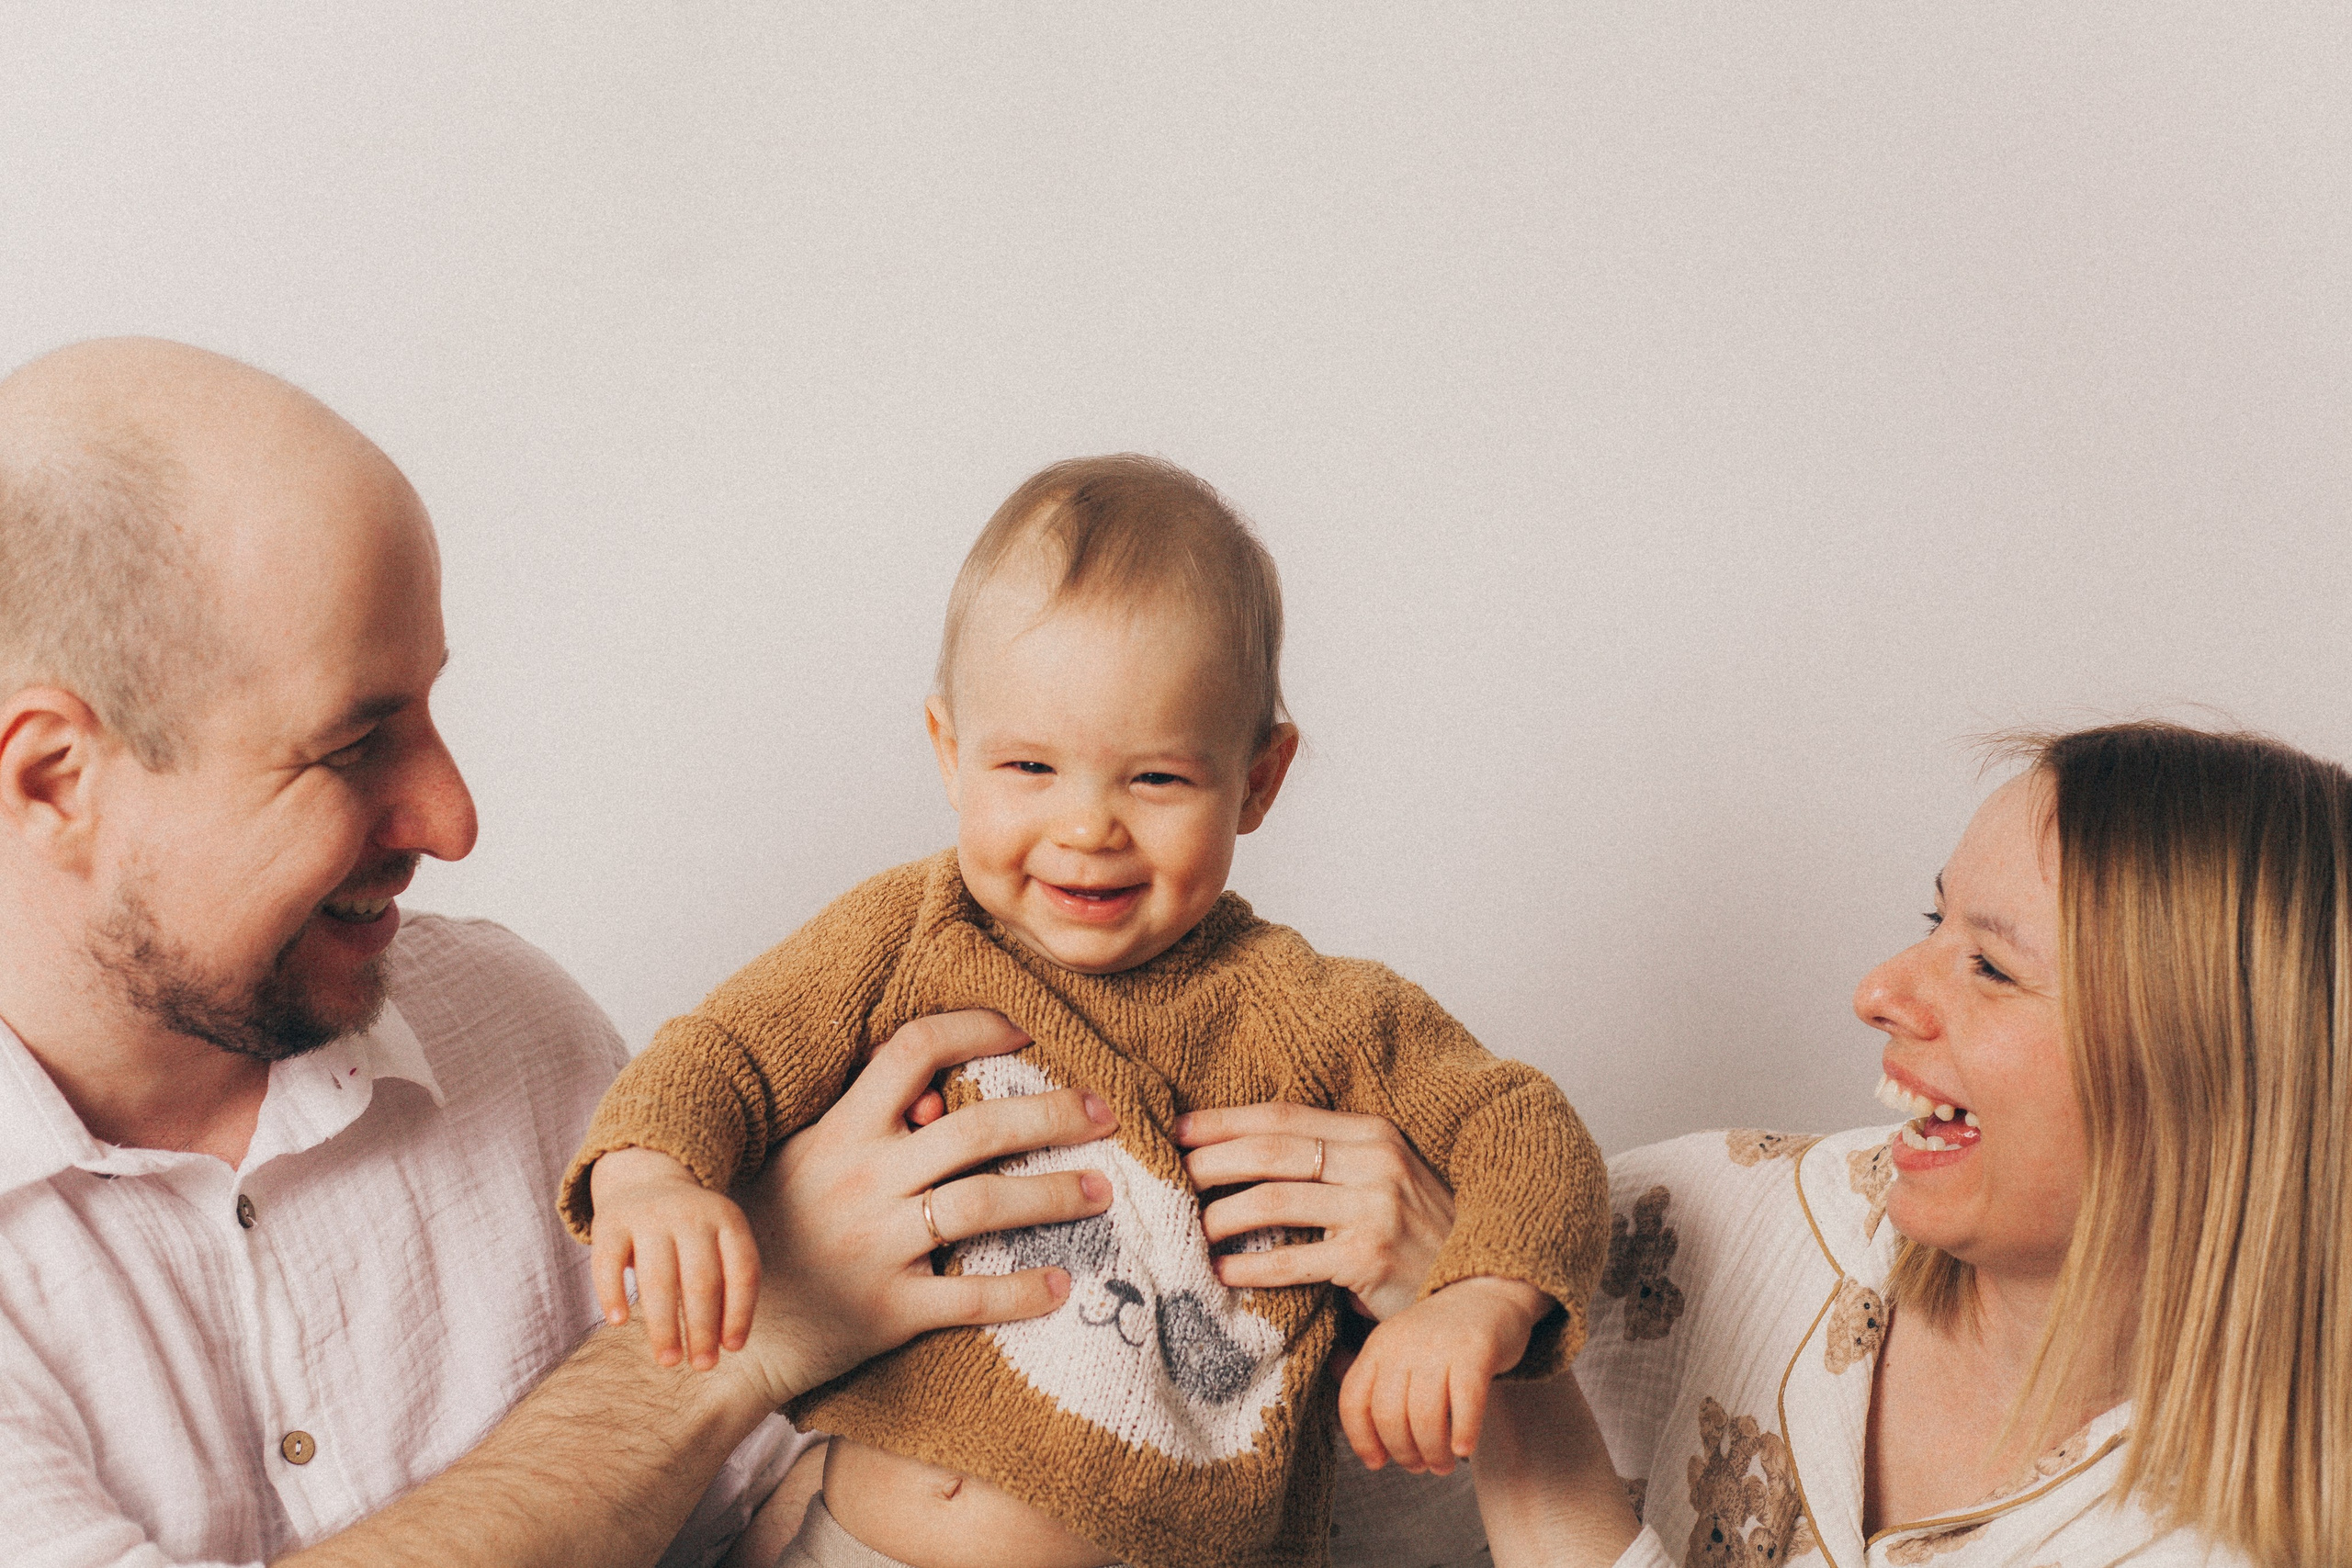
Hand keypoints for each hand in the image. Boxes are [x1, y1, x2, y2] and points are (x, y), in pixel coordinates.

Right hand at [589, 1147, 759, 1370]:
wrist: (646, 1178)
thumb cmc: (692, 1230)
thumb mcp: (720, 1238)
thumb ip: (727, 1281)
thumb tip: (726, 1345)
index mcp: (727, 1219)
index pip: (742, 1270)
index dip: (740, 1312)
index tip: (733, 1349)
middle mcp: (691, 1215)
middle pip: (701, 1279)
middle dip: (703, 1328)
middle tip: (702, 1366)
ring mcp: (649, 1216)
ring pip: (658, 1278)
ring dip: (664, 1325)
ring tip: (668, 1360)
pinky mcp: (610, 1222)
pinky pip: (609, 1262)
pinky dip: (612, 1293)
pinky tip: (617, 1323)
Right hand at [727, 1009, 1117, 1408]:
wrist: (725, 1329)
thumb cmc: (770, 1230)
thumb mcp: (800, 1157)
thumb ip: (863, 1120)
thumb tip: (942, 1089)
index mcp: (839, 1131)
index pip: (913, 1050)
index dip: (976, 1028)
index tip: (1027, 1031)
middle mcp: (863, 1180)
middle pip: (977, 1130)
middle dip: (1053, 1115)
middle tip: (1106, 1113)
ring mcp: (876, 1246)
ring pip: (985, 1205)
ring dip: (1054, 1194)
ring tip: (1101, 1189)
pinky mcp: (888, 1310)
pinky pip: (969, 1297)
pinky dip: (1022, 1291)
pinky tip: (1062, 1286)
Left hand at [1175, 1103, 1453, 1320]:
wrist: (1475, 1283)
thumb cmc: (1412, 1230)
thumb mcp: (1378, 1177)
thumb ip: (1326, 1159)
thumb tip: (1241, 1151)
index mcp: (1370, 1132)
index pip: (1281, 1116)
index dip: (1223, 1121)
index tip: (1177, 1132)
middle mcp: (1375, 1160)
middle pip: (1270, 1151)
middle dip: (1210, 1163)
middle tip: (1169, 1180)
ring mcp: (1376, 1208)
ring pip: (1274, 1200)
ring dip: (1221, 1216)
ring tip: (1193, 1231)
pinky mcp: (1372, 1258)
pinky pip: (1292, 1259)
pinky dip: (1248, 1267)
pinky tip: (1223, 1273)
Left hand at [1339, 1275, 1549, 1474]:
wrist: (1488, 1294)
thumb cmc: (1441, 1338)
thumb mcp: (1399, 1350)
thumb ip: (1380, 1387)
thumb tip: (1366, 1447)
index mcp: (1378, 1346)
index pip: (1353, 1401)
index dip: (1362, 1440)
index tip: (1376, 1463)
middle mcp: (1402, 1345)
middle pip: (1388, 1416)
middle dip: (1403, 1453)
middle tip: (1419, 1467)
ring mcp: (1438, 1347)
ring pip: (1424, 1417)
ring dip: (1433, 1452)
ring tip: (1442, 1464)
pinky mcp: (1474, 1352)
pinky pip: (1465, 1404)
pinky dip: (1464, 1434)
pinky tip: (1465, 1449)